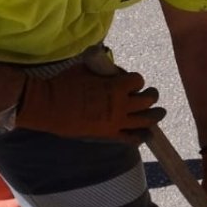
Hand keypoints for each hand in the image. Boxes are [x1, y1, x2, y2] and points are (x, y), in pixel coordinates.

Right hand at [13, 63, 164, 143]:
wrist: (47, 106)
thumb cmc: (64, 83)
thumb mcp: (86, 69)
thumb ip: (103, 70)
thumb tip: (111, 69)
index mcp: (116, 87)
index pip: (138, 81)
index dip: (136, 80)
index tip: (131, 81)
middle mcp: (121, 106)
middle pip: (147, 100)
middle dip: (151, 95)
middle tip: (152, 94)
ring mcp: (116, 122)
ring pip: (146, 120)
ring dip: (155, 115)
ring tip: (160, 113)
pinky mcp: (108, 135)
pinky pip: (131, 138)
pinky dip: (141, 136)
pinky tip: (147, 134)